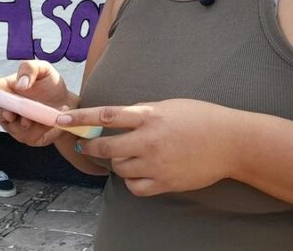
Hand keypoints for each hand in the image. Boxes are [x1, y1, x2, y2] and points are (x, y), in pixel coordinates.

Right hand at [0, 60, 74, 146]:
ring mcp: (13, 124)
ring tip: (35, 116)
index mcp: (4, 89)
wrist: (69, 105)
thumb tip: (20, 85)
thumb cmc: (51, 85)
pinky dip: (35, 128)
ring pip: (9, 126)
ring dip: (20, 121)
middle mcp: (5, 108)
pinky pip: (26, 135)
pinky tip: (43, 121)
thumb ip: (30, 69)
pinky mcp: (26, 137)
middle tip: (10, 112)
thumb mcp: (44, 69)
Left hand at [59, 99, 233, 195]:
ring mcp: (156, 163)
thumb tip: (119, 119)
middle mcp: (149, 140)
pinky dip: (132, 180)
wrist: (230, 142)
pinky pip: (134, 187)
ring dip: (117, 161)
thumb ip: (142, 113)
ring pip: (119, 168)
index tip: (62, 120)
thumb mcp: (168, 106)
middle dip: (90, 147)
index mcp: (149, 115)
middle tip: (83, 146)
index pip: (106, 115)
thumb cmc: (201, 118)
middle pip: (106, 147)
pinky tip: (140, 171)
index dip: (80, 118)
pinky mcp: (164, 182)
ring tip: (129, 154)